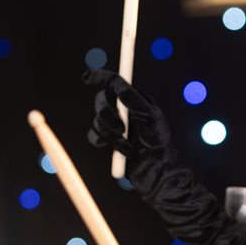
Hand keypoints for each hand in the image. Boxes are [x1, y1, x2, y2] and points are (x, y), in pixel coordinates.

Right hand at [83, 69, 172, 193]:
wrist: (156, 168)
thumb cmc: (158, 141)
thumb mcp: (151, 117)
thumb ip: (134, 100)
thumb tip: (118, 84)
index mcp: (133, 99)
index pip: (114, 82)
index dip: (100, 76)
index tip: (87, 77)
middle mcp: (121, 109)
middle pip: (101, 101)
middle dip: (107, 114)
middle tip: (121, 128)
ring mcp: (113, 125)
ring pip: (96, 120)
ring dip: (111, 134)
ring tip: (128, 146)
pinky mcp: (106, 140)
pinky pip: (93, 136)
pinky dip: (105, 144)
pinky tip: (123, 152)